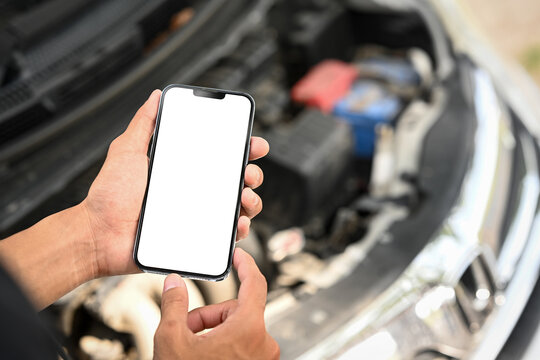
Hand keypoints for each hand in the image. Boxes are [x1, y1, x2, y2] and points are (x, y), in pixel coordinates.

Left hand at [82, 90, 268, 276]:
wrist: (99, 236)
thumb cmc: (110, 196)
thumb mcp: (127, 151)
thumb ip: (144, 124)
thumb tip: (156, 97)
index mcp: (183, 169)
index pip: (220, 155)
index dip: (241, 148)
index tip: (253, 143)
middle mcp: (194, 190)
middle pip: (236, 180)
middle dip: (253, 174)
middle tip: (248, 173)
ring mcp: (197, 215)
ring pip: (238, 207)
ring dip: (251, 202)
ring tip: (243, 198)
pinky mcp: (196, 239)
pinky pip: (225, 238)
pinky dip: (239, 234)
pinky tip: (238, 228)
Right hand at [154, 249, 278, 359]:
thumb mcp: (172, 339)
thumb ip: (174, 303)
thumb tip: (174, 281)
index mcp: (249, 328)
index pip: (256, 282)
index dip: (246, 263)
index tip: (239, 253)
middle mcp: (264, 342)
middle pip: (236, 310)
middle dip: (208, 315)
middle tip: (185, 328)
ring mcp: (263, 358)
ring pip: (237, 328)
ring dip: (213, 332)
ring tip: (190, 348)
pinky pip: (243, 345)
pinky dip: (223, 345)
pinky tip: (203, 356)